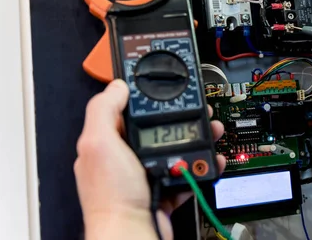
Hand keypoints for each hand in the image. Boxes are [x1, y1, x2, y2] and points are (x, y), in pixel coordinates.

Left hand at [74, 80, 225, 239]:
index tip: (166, 90)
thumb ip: (104, 110)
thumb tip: (116, 86)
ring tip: (211, 131)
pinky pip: (187, 172)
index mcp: (108, 143)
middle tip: (199, 111)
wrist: (131, 235)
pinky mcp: (164, 191)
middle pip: (158, 129)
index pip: (127, 111)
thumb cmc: (111, 197)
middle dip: (181, 117)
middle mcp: (126, 159)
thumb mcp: (99, 144)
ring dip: (198, 138)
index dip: (148, 98)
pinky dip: (201, 166)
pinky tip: (210, 160)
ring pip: (176, 149)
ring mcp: (146, 175)